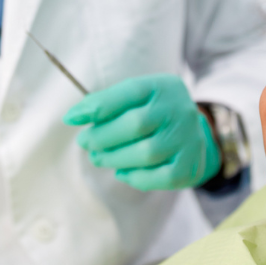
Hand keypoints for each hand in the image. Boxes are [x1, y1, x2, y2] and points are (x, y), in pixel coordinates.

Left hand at [64, 73, 220, 190]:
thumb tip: (73, 116)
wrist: (194, 133)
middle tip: (85, 142)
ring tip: (98, 158)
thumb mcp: (136, 98)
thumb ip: (108, 103)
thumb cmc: (152, 113)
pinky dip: (136, 177)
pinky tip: (122, 172)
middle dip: (102, 136)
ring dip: (114, 158)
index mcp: (161, 87)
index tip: (71, 118)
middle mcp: (178, 110)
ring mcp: (188, 139)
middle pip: (135, 124)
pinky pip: (161, 177)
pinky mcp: (190, 165)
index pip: (128, 92)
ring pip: (146, 153)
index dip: (97, 107)